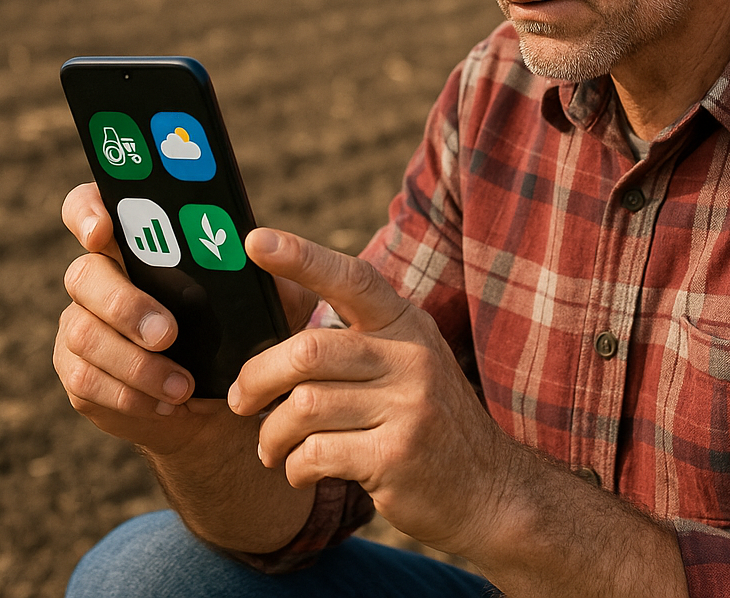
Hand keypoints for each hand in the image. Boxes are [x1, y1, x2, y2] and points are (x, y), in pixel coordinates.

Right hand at [53, 184, 317, 454]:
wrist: (223, 398)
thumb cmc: (242, 331)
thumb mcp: (263, 300)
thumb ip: (261, 270)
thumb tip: (260, 247)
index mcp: (139, 243)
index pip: (92, 206)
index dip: (87, 212)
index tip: (103, 232)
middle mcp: (102, 278)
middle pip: (84, 274)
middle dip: (125, 304)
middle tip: (168, 333)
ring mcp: (83, 323)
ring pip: (83, 333)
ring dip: (135, 363)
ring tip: (182, 385)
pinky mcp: (79, 370)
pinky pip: (84, 379)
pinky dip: (128, 394)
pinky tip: (164, 402)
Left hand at [228, 228, 514, 554]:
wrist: (489, 487)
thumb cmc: (425, 419)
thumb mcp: (404, 363)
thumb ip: (352, 337)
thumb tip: (277, 303)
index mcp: (406, 323)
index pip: (351, 279)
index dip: (301, 257)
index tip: (255, 241)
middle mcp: (411, 356)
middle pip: (308, 350)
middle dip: (257, 378)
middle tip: (241, 401)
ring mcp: (408, 405)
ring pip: (303, 407)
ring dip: (272, 435)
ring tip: (273, 447)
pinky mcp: (396, 454)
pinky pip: (315, 453)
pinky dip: (293, 466)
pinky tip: (302, 470)